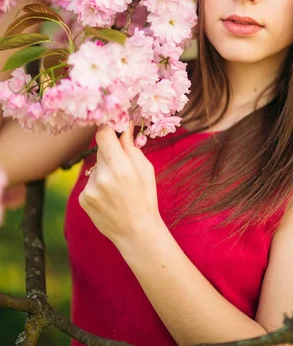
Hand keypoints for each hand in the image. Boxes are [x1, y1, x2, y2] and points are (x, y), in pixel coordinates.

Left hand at [79, 124, 161, 248]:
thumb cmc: (145, 197)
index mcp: (121, 167)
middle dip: (110, 152)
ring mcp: (90, 189)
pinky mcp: (83, 199)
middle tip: (122, 165)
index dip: (107, 128)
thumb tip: (124, 124)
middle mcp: (102, 177)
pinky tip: (109, 197)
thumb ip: (130, 146)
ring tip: (117, 188)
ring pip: (95, 167)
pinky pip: (89, 182)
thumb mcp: (145, 169)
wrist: (136, 231)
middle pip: (100, 149)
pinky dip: (97, 185)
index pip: (103, 134)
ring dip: (104, 170)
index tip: (112, 128)